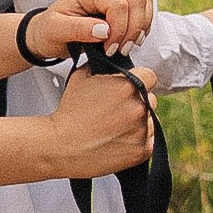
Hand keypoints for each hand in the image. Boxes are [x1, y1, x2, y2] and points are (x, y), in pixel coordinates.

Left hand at [23, 0, 154, 61]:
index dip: (119, 30)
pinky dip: (144, 24)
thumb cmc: (49, 31)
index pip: (119, 4)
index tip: (109, 50)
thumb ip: (77, 29)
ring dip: (141, 26)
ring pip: (144, 0)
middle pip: (137, 0)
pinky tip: (130, 39)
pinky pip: (145, 6)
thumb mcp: (55, 32)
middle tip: (119, 50)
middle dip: (133, 29)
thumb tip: (104, 30)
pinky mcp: (123, 2)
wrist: (49, 33)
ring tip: (125, 46)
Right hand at [43, 61, 154, 179]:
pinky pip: (149, 140)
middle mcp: (138, 107)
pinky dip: (138, 140)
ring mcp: (142, 130)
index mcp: (127, 85)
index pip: (150, 76)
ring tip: (115, 126)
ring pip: (150, 120)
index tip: (133, 87)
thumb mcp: (82, 77)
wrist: (61, 146)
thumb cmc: (70, 114)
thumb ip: (102, 66)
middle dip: (138, 101)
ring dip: (139, 121)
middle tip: (118, 110)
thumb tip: (109, 62)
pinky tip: (118, 138)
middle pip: (151, 98)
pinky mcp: (142, 150)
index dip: (140, 80)